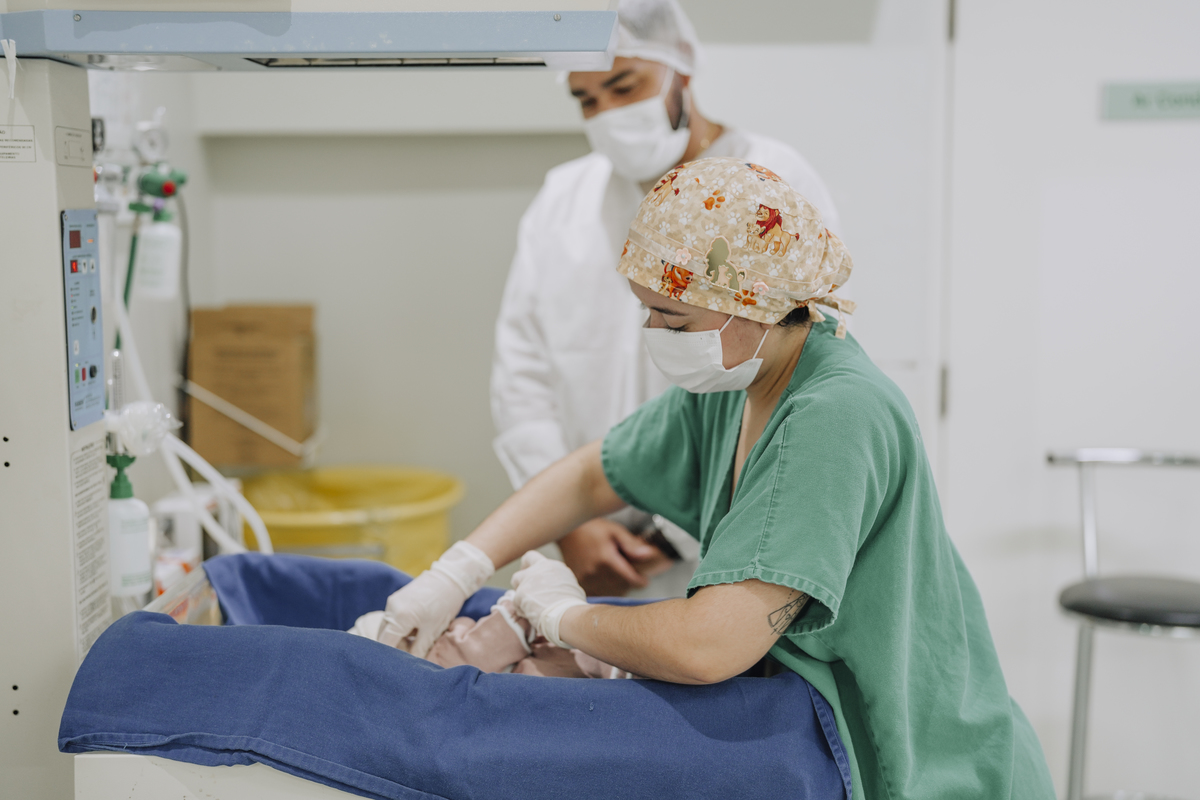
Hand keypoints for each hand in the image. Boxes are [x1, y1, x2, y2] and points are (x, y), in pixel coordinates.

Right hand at [376, 540, 494, 656]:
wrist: (450, 578)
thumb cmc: (444, 605)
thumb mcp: (432, 632)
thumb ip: (418, 650)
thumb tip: (411, 665)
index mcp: (399, 617)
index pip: (385, 644)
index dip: (390, 657)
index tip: (397, 666)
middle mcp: (391, 608)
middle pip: (383, 636)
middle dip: (394, 648)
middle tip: (410, 656)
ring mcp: (392, 602)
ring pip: (388, 628)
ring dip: (397, 638)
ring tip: (415, 643)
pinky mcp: (396, 598)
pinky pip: (392, 618)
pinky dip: (399, 628)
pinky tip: (415, 631)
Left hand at [511, 550, 588, 648]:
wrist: (568, 614)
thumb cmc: (573, 604)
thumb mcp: (569, 584)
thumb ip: (558, 580)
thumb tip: (557, 586)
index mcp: (550, 566)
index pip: (532, 557)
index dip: (528, 567)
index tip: (531, 577)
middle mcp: (538, 569)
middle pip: (520, 571)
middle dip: (521, 581)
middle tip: (526, 592)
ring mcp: (528, 580)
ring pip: (516, 584)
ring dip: (520, 594)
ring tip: (530, 607)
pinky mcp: (520, 594)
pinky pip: (516, 602)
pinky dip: (522, 609)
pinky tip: (532, 616)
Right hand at [558, 518, 673, 595]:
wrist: (567, 533)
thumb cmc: (592, 529)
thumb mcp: (614, 531)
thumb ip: (631, 544)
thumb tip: (649, 555)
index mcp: (606, 559)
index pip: (630, 579)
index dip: (640, 580)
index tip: (644, 579)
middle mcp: (595, 572)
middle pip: (622, 587)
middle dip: (630, 582)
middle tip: (631, 572)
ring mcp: (586, 579)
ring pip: (611, 592)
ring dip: (619, 587)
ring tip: (619, 575)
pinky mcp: (580, 583)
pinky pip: (599, 593)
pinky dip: (606, 589)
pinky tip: (606, 579)